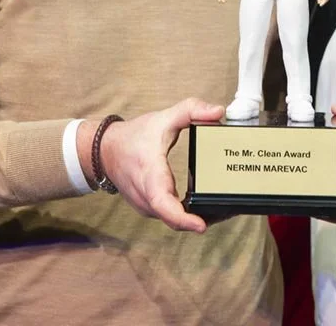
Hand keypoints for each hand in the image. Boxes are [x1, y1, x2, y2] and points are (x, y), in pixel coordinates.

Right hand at [99, 98, 224, 232]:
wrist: (106, 151)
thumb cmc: (134, 136)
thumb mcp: (164, 118)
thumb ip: (192, 110)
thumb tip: (218, 112)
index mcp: (150, 174)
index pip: (163, 202)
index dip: (182, 217)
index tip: (201, 225)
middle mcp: (146, 196)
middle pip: (175, 218)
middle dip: (203, 217)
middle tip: (230, 211)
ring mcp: (147, 206)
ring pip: (174, 221)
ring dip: (196, 218)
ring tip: (225, 209)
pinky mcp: (150, 209)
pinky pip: (170, 217)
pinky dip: (187, 216)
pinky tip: (204, 208)